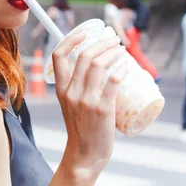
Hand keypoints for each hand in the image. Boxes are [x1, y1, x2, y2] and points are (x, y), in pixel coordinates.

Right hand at [51, 32, 128, 181]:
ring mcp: (87, 100)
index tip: (85, 32)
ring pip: (99, 65)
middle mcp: (71, 92)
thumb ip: (77, 88)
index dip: (70, 39)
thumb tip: (96, 66)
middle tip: (114, 40)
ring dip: (113, 52)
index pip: (58, 56)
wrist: (85, 154)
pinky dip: (121, 69)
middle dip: (102, 43)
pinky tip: (127, 66)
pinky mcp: (103, 109)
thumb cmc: (81, 128)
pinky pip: (113, 81)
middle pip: (85, 56)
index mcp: (61, 89)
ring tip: (122, 50)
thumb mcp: (71, 104)